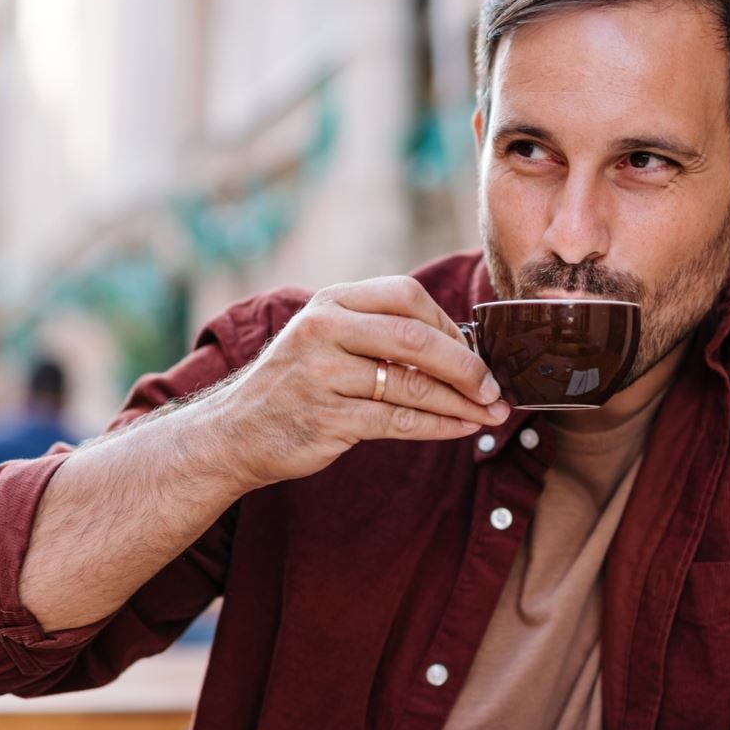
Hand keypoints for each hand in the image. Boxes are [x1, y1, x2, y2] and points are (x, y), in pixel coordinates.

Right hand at [206, 276, 507, 490]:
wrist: (235, 432)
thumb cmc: (294, 385)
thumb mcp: (325, 339)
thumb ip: (377, 332)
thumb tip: (460, 347)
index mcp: (330, 303)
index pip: (405, 296)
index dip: (448, 324)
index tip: (474, 350)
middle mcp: (323, 332)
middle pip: (414, 339)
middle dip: (466, 365)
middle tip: (494, 386)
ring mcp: (323, 376)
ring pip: (412, 385)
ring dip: (461, 402)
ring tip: (491, 413)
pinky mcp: (328, 420)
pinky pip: (399, 422)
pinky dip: (440, 426)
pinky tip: (463, 429)